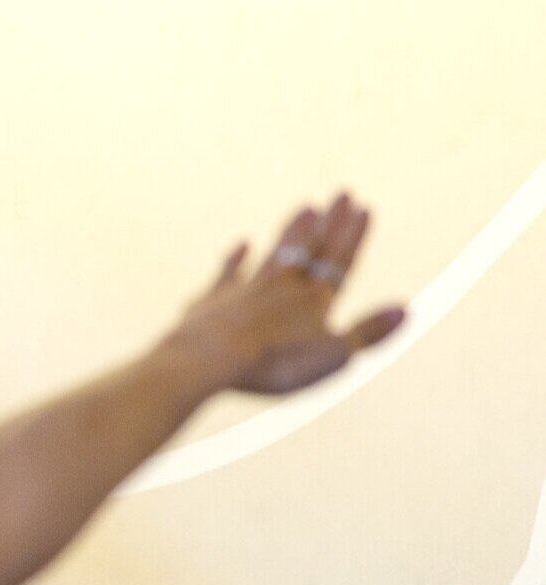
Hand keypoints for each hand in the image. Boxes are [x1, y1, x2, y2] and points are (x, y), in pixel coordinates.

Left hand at [169, 192, 406, 394]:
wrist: (208, 359)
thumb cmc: (274, 363)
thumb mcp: (332, 356)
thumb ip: (368, 333)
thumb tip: (406, 310)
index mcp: (315, 300)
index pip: (341, 261)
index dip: (354, 236)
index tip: (365, 207)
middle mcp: (283, 287)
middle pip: (312, 249)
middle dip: (330, 222)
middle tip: (342, 191)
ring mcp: (247, 289)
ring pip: (275, 253)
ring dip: (293, 230)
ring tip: (306, 207)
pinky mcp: (213, 300)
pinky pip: (227, 273)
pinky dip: (235, 257)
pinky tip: (242, 243)